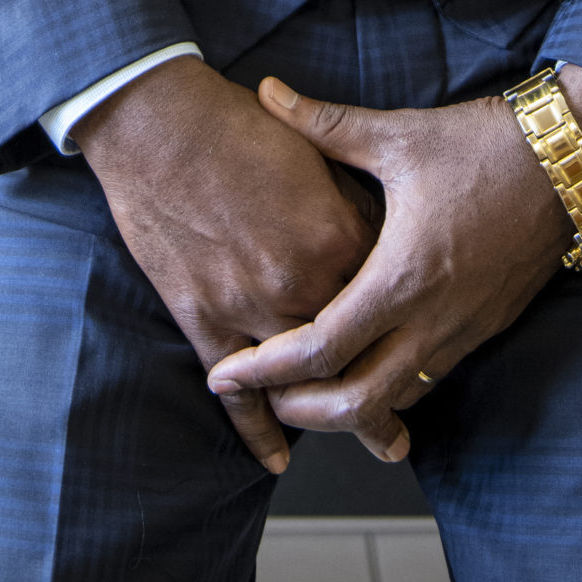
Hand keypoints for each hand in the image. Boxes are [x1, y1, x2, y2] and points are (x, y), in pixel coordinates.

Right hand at [74, 54, 378, 474]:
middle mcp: (303, 282)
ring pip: (306, 384)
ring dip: (341, 418)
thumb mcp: (312, 152)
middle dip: (389, 389)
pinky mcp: (204, 319)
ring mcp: (252, 307)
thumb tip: (374, 225)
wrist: (158, 122)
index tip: (422, 328)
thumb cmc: (235, 123)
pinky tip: (278, 459)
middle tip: (408, 424)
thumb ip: (348, 195)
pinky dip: (259, 431)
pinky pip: (239, 394)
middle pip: (360, 351)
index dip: (403, 306)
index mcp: (338, 234)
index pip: (388, 286)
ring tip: (378, 442)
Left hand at [205, 67, 581, 462]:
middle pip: (357, 403)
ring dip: (346, 407)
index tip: (226, 374)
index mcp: (401, 274)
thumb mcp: (397, 133)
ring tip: (302, 389)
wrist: (570, 160)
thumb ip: (323, 122)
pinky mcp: (485, 329)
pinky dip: (388, 389)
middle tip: (261, 399)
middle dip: (301, 411)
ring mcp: (464, 330)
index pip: (322, 348)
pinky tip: (364, 368)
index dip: (266, 370)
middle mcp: (433, 318)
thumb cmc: (482, 145)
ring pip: (397, 400)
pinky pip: (428, 380)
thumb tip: (266, 89)